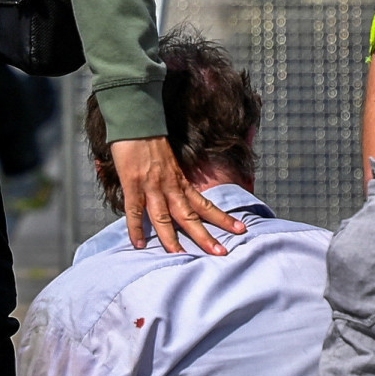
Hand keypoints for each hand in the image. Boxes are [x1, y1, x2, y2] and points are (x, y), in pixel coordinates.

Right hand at [109, 137, 245, 254]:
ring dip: (172, 239)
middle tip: (221, 253)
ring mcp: (152, 187)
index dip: (223, 218)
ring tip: (181, 256)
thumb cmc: (152, 141)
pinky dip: (137, 228)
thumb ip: (176, 180)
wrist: (137, 119)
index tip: (241, 230)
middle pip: (191, 217)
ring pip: (164, 218)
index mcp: (182, 182)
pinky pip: (135, 211)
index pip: (206, 205)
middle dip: (205, 236)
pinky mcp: (133, 184)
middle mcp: (171, 187)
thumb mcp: (172, 162)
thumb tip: (180, 195)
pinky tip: (139, 244)